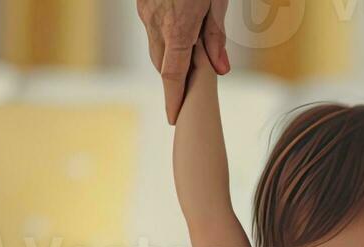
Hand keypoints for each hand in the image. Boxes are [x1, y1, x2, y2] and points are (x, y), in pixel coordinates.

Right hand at [139, 0, 230, 123]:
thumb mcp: (216, 2)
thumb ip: (216, 35)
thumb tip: (221, 70)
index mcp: (177, 27)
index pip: (173, 74)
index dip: (173, 99)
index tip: (174, 118)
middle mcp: (156, 23)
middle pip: (163, 64)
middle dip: (176, 78)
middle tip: (193, 85)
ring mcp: (146, 13)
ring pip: (156, 48)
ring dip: (170, 57)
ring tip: (192, 53)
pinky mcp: (142, 4)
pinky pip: (153, 30)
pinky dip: (164, 36)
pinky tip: (180, 26)